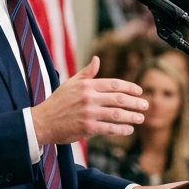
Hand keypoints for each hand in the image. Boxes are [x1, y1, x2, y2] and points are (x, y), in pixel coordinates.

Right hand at [31, 56, 147, 146]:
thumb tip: (97, 59)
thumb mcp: (71, 83)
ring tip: (141, 118)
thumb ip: (86, 72)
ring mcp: (89, 113)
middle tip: (146, 105)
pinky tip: (129, 129)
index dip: (129, 87)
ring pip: (117, 114)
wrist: (42, 122)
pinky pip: (109, 128)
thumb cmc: (57, 102)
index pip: (114, 84)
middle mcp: (89, 98)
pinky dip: (121, 129)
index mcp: (87, 85)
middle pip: (119, 99)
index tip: (139, 92)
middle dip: (135, 102)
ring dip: (132, 116)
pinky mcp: (87, 128)